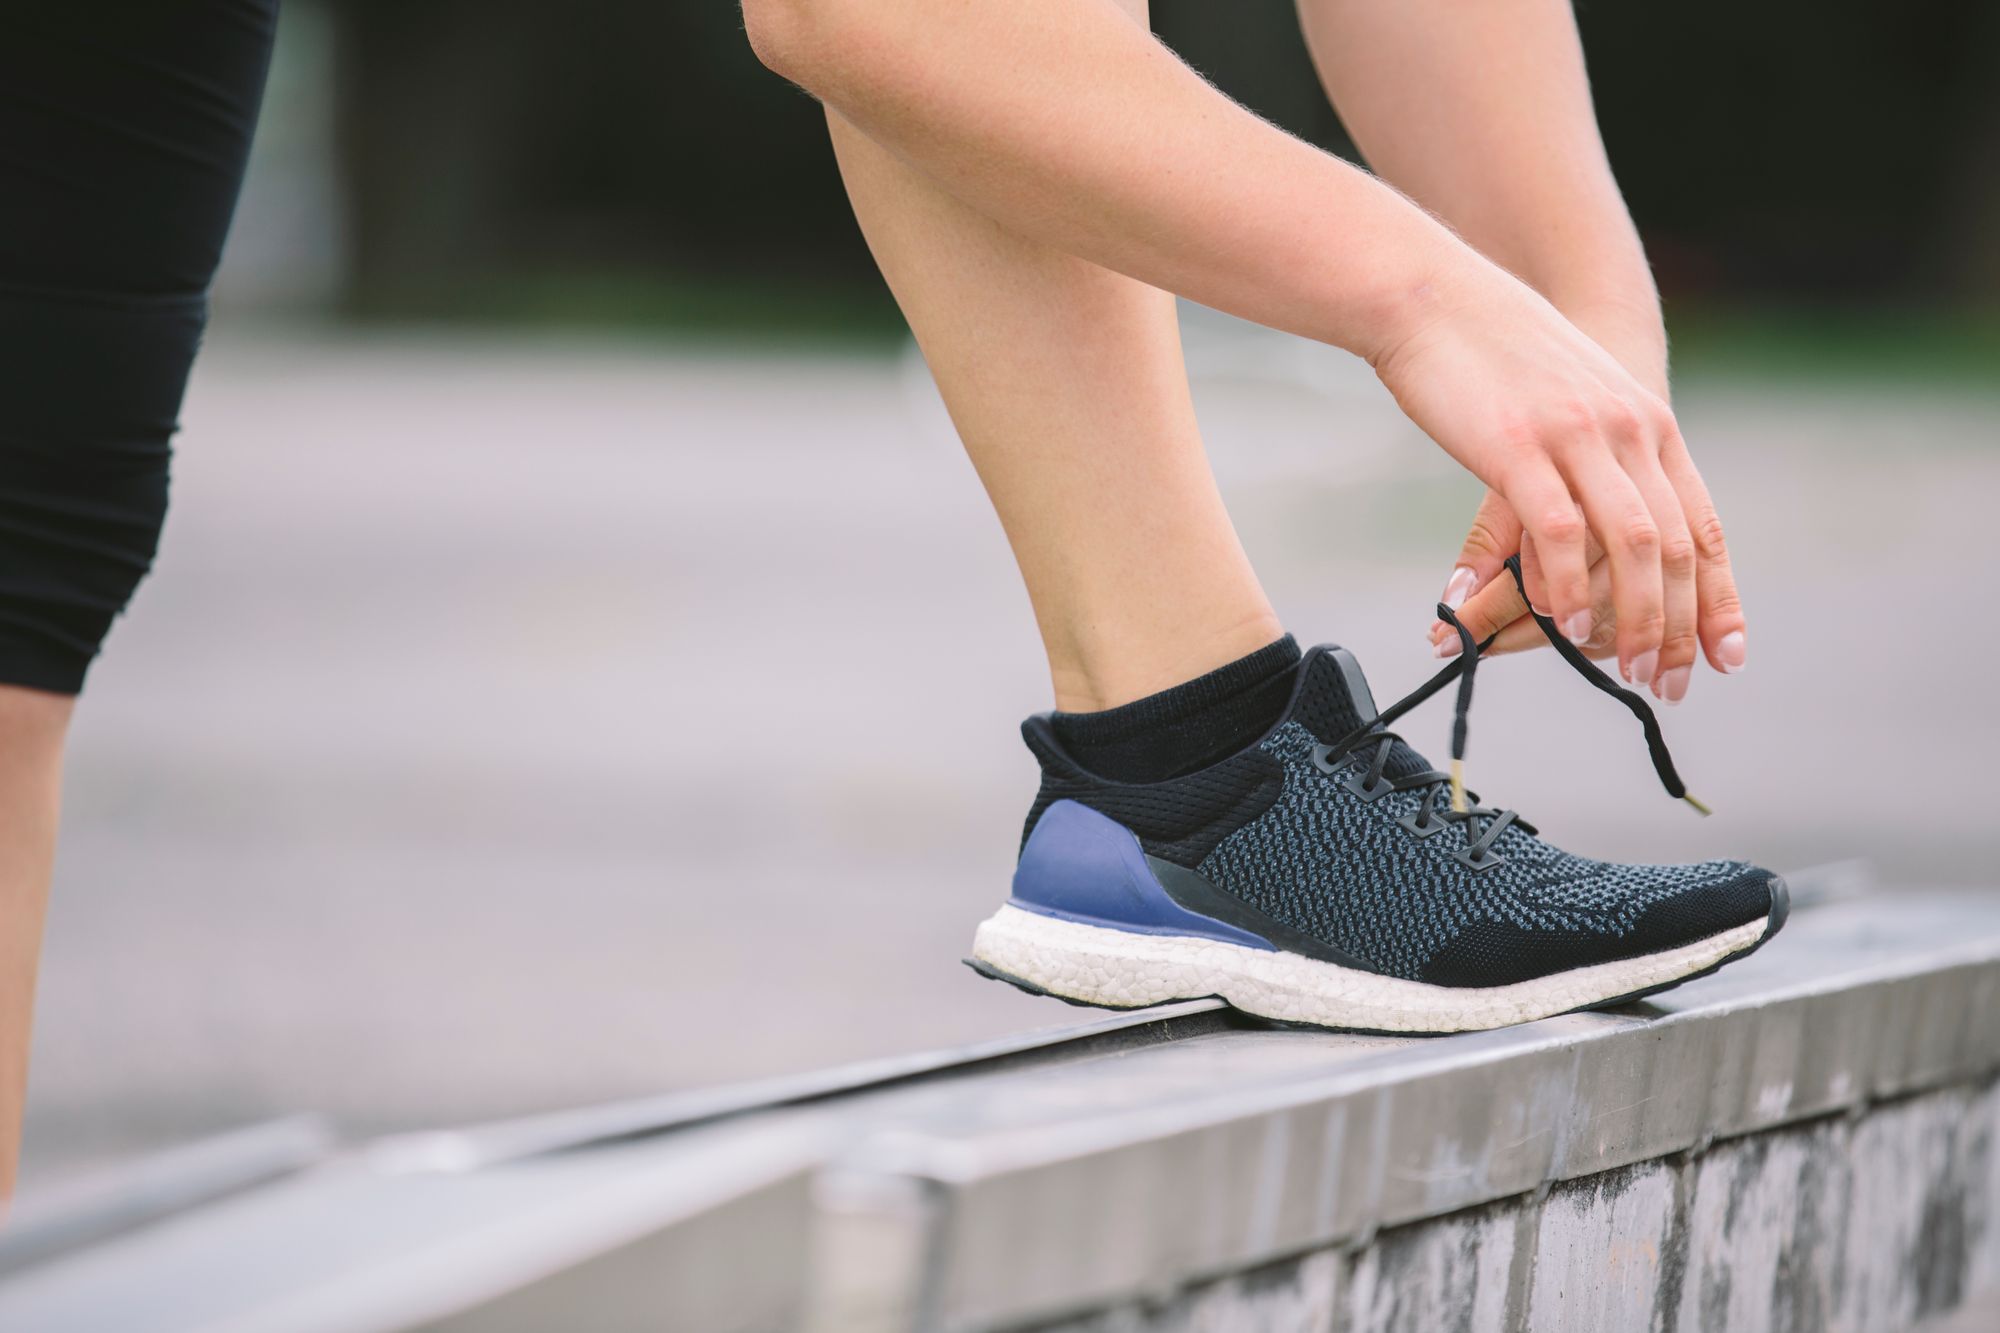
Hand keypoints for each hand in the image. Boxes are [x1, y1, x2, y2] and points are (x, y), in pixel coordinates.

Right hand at [1372, 263, 1747, 701]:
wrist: (1435, 296)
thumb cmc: (1493, 354)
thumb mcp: (1570, 399)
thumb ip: (1593, 456)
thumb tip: (1586, 527)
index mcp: (1648, 424)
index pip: (1701, 525)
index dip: (1718, 596)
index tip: (1726, 655)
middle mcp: (1629, 431)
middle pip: (1675, 546)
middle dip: (1679, 624)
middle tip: (1667, 680)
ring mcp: (1578, 438)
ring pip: (1631, 545)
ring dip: (1634, 617)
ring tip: (1625, 666)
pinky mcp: (1520, 448)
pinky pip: (1561, 532)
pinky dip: (1566, 587)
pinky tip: (1561, 625)